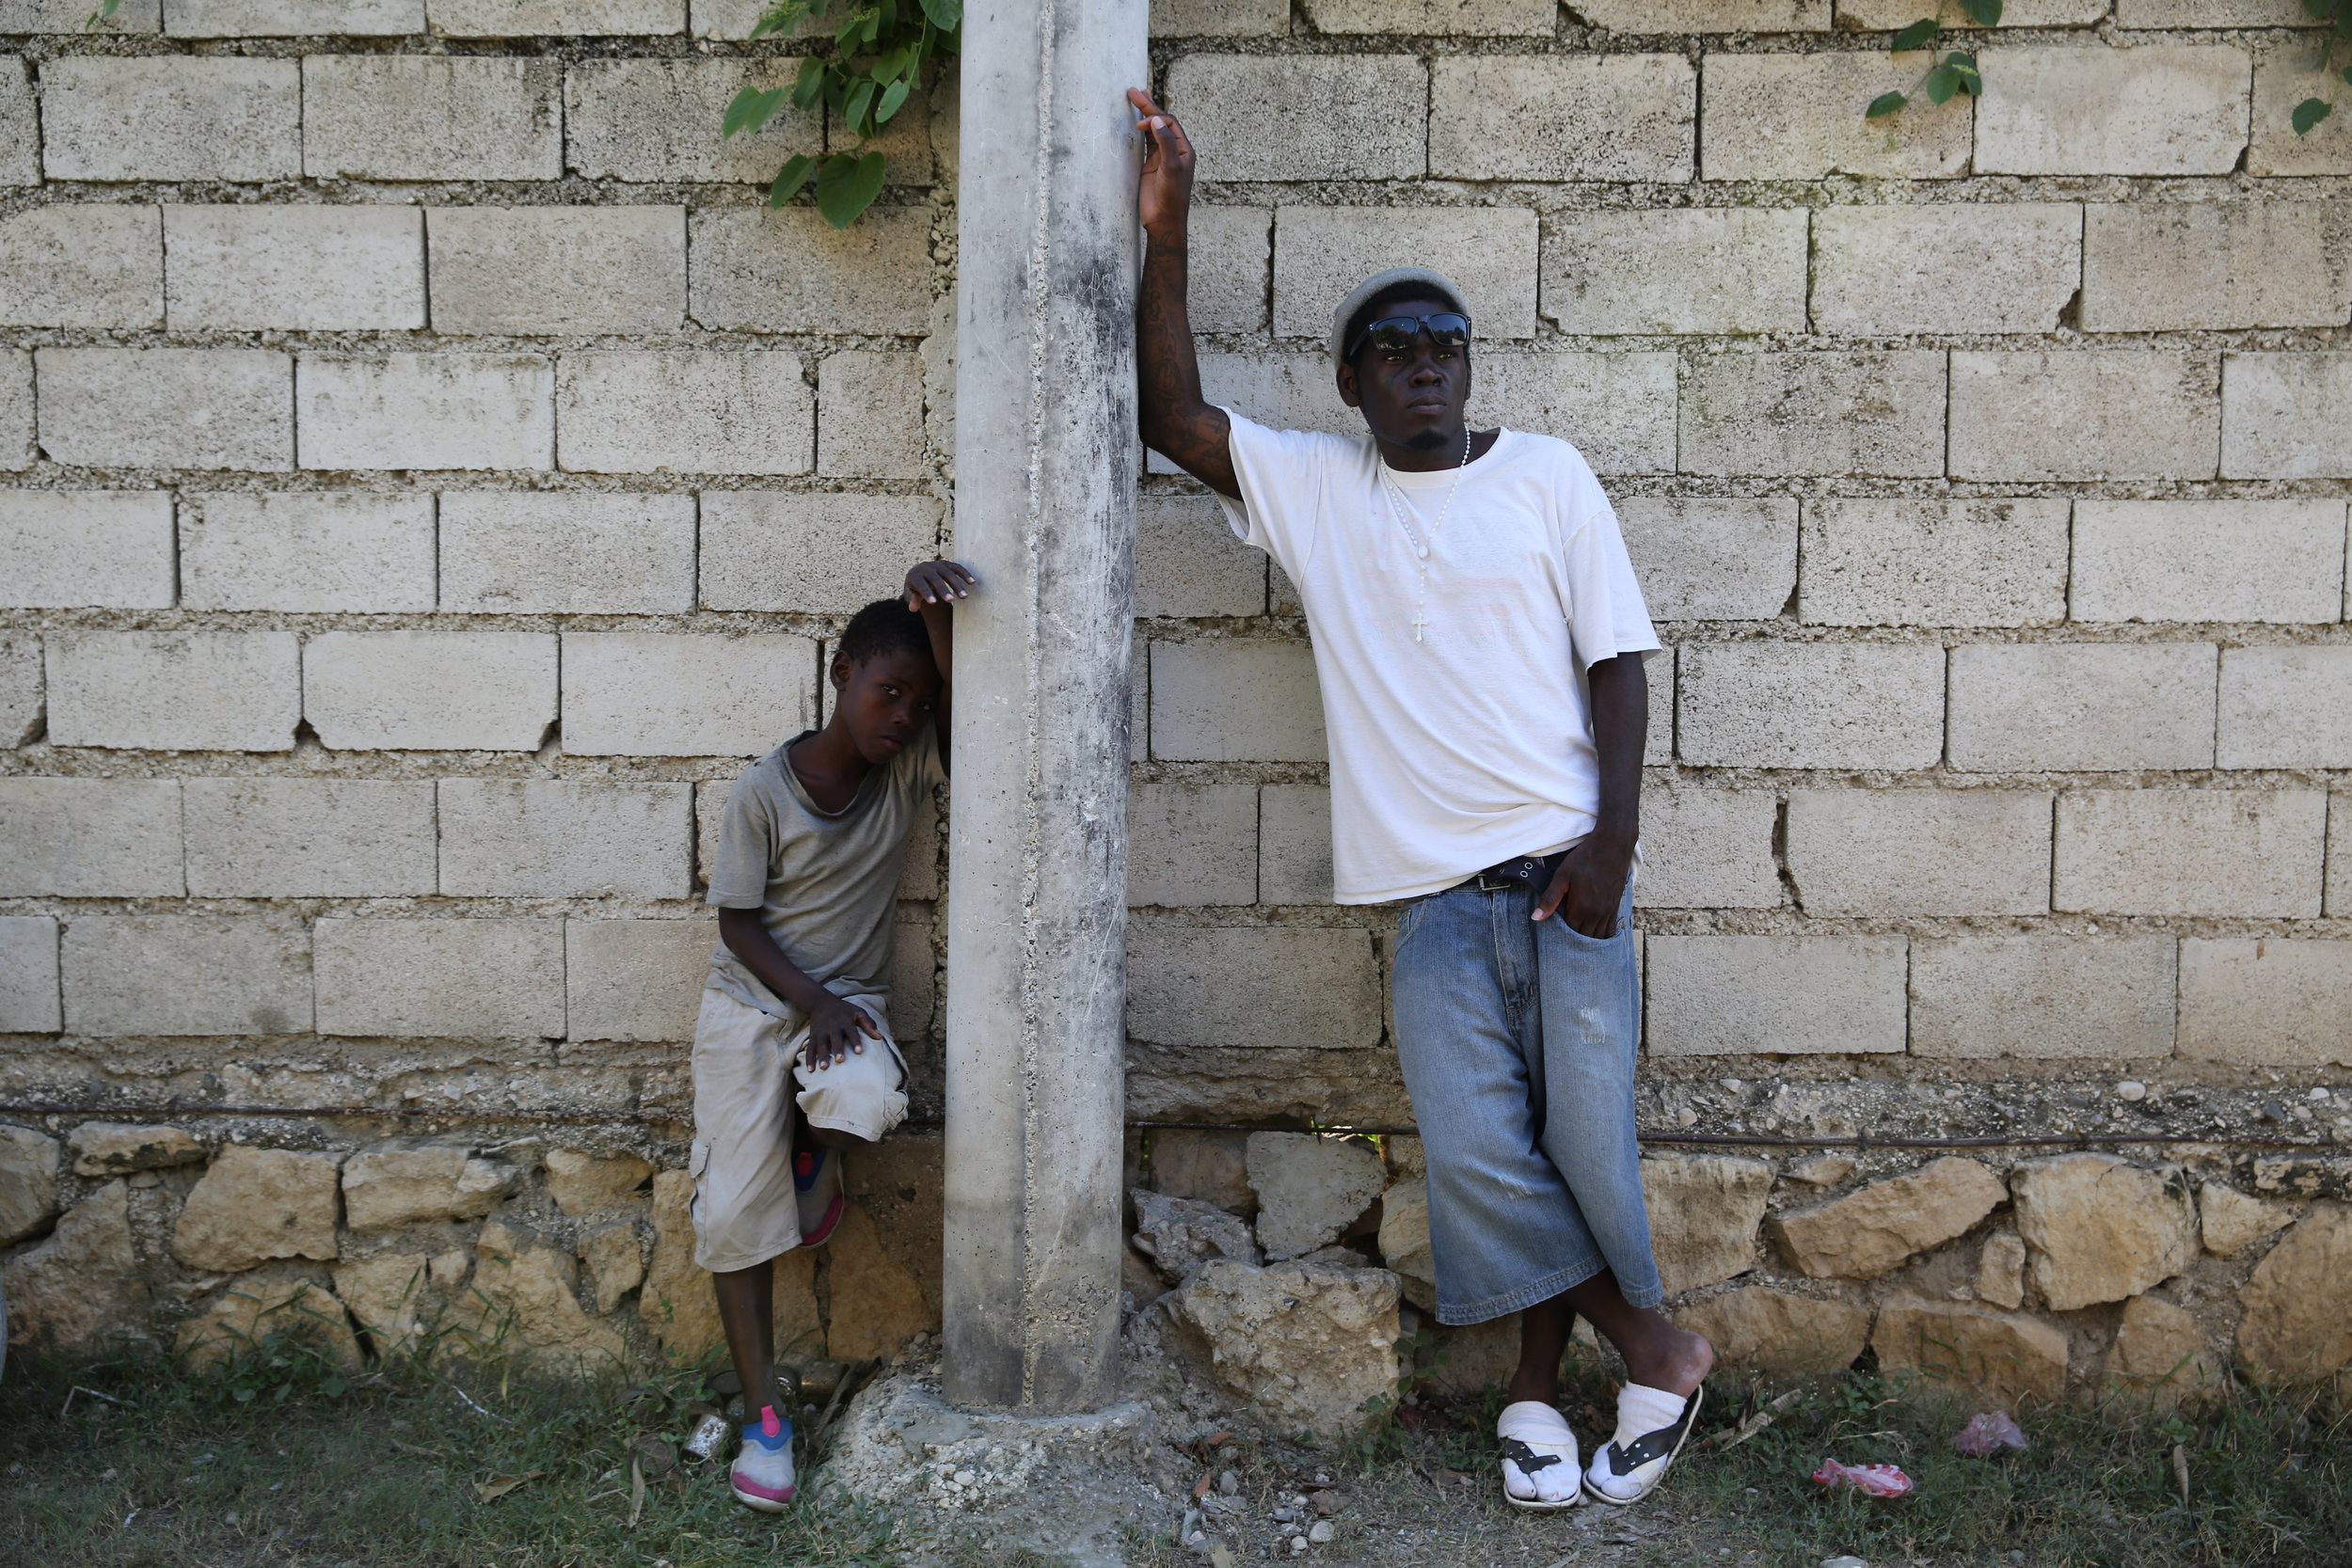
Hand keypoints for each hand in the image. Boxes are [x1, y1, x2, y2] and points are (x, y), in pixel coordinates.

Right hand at [806, 996, 881, 1070]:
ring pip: (821, 1045)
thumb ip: (868, 1024)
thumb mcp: (858, 1012)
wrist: (822, 1003)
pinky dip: (809, 1059)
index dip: (855, 1041)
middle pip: (835, 1039)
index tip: (859, 1052)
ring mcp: (821, 1032)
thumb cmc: (844, 1010)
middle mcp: (832, 1027)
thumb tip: (880, 1037)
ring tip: (824, 1068)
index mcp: (845, 1021)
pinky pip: (810, 1048)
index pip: (851, 1031)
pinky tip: (811, 1070)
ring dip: (822, 1056)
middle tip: (840, 1060)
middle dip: (837, 1049)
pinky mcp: (813, 1036)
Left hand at [904, 559, 976, 608]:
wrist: (919, 573)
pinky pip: (957, 568)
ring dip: (957, 585)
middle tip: (950, 601)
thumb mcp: (910, 594)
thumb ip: (912, 600)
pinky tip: (972, 582)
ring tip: (965, 597)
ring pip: (948, 573)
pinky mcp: (947, 564)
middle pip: (935, 579)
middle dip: (943, 590)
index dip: (927, 593)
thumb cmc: (915, 588)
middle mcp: (926, 568)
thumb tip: (913, 608)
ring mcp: (937, 565)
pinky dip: (965, 574)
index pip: (921, 584)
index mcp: (915, 576)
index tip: (933, 603)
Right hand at [1126, 88, 1193, 239]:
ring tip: (1135, 98)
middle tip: (1133, 91)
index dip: (1154, 118)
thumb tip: (1156, 120)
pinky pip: (1145, 144)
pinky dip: (1139, 132)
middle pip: (1161, 123)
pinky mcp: (1150, 166)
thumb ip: (1165, 143)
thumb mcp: (1170, 169)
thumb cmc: (1172, 197)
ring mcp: (1161, 158)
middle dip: (1148, 107)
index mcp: (1184, 149)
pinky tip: (1134, 123)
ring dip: (1144, 115)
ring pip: (1152, 131)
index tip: (1140, 123)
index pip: (1169, 123)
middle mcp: (1174, 151)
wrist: (1164, 221)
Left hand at [1532, 837, 1632, 937]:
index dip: (1560, 937)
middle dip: (1573, 942)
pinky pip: (1610, 930)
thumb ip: (1550, 899)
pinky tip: (1595, 937)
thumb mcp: (1562, 876)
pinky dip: (1602, 936)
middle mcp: (1597, 914)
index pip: (1569, 934)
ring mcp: (1608, 911)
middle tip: (1562, 943)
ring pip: (1597, 937)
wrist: (1612, 845)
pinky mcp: (1615, 907)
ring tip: (1577, 943)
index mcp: (1582, 908)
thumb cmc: (1585, 859)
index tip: (1552, 938)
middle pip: (1584, 938)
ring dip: (1588, 941)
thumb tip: (1536, 918)